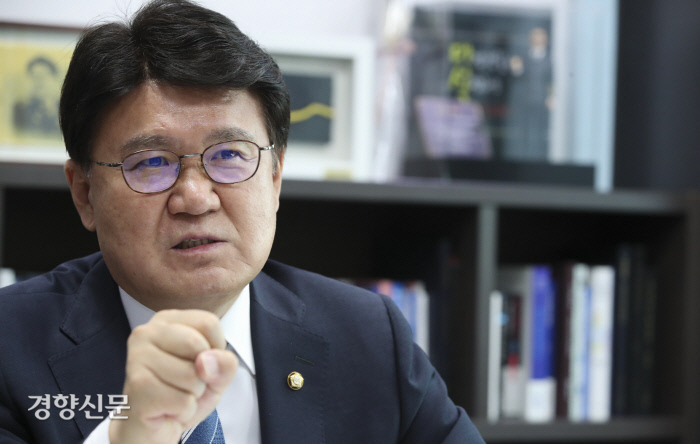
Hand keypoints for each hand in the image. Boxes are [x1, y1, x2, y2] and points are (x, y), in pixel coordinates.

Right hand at [109, 309, 237, 443]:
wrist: (153, 425)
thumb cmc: (183, 391)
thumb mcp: (217, 373)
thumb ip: (225, 363)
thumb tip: (205, 362)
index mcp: (167, 320)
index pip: (209, 322)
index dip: (216, 348)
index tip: (200, 361)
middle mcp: (146, 332)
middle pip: (197, 344)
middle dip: (203, 373)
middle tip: (186, 382)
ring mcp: (137, 358)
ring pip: (191, 376)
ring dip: (193, 395)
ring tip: (175, 395)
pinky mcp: (136, 386)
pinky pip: (183, 401)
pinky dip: (184, 411)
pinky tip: (167, 408)